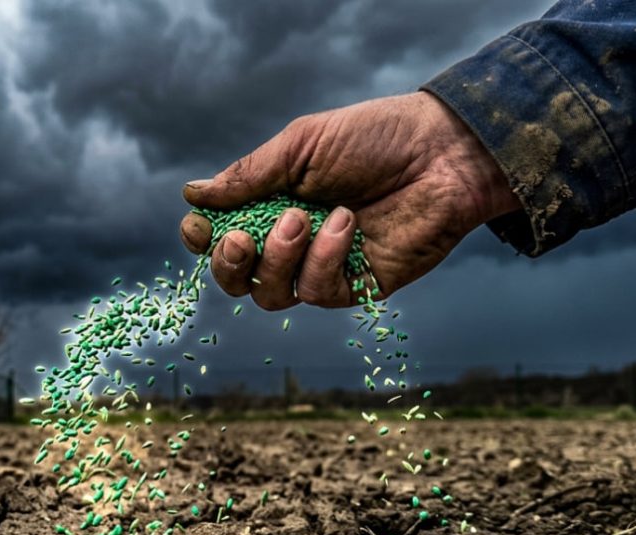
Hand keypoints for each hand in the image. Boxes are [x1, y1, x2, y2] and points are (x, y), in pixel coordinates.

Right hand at [180, 91, 519, 309]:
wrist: (443, 152)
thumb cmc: (376, 138)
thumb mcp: (302, 145)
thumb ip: (249, 175)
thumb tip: (193, 194)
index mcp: (273, 204)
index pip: (221, 237)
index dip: (203, 240)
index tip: (198, 226)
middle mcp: (293, 242)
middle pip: (239, 279)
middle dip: (230, 264)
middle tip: (242, 238)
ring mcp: (324, 267)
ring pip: (272, 295)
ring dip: (278, 258)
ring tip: (303, 217)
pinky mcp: (358, 286)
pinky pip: (318, 292)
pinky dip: (322, 260)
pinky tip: (344, 224)